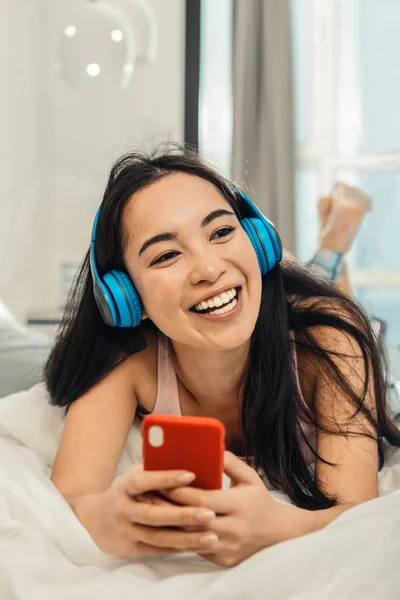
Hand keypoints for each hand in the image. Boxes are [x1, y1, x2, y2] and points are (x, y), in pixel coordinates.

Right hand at [75, 465, 218, 558]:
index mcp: (126, 486)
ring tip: (212, 537)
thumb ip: (154, 471)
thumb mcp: (133, 476)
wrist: (94, 518)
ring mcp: (126, 531)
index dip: (167, 478)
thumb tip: (188, 463)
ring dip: (186, 538)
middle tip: (210, 514)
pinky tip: (198, 546)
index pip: (145, 481)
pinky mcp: (129, 549)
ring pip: (159, 537)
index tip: (191, 475)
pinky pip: (158, 550)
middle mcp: (124, 509)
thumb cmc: (126, 492)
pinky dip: (179, 548)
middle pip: (155, 515)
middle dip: (184, 515)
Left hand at [161, 451, 285, 566]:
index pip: (203, 499)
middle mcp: (234, 528)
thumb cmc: (258, 500)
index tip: (162, 482)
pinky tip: (168, 525)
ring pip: (191, 537)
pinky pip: (196, 548)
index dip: (181, 492)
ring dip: (171, 524)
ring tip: (153, 510)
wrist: (277, 534)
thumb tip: (210, 448)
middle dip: (169, 507)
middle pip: (193, 519)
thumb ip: (230, 462)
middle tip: (149, 496)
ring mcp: (228, 547)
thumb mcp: (249, 476)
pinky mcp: (222, 560)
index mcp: (240, 505)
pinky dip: (182, 537)